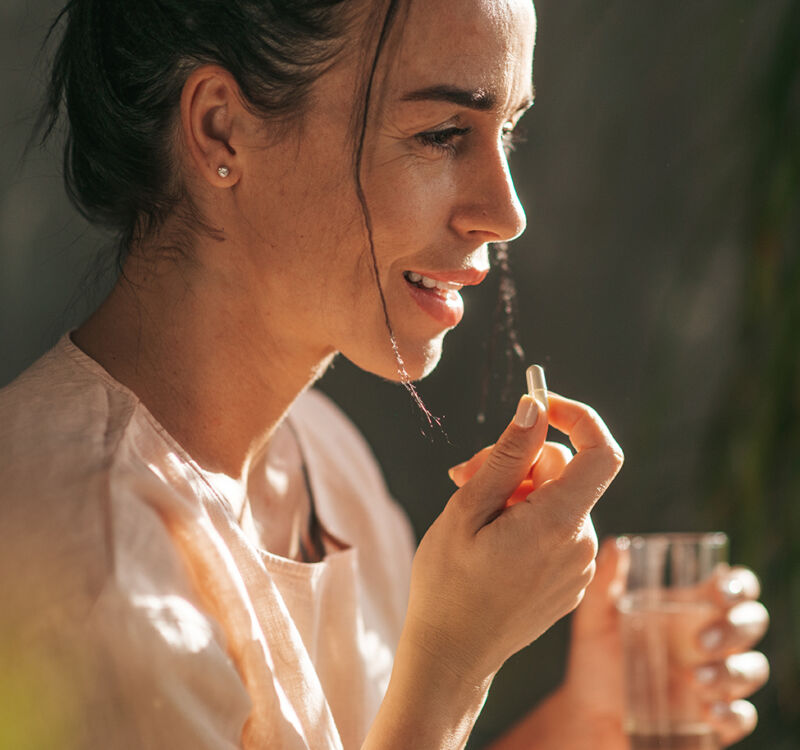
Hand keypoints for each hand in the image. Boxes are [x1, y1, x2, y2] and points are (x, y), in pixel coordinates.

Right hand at [402, 392, 623, 685]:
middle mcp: (580, 544)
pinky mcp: (569, 578)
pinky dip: (525, 515)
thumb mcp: (467, 510)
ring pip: (556, 496)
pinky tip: (488, 533)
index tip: (537, 405)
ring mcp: (578, 565)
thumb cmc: (448, 584)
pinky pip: (556, 525)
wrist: (452, 657)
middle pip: (564, 469)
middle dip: (517, 459)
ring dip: (515, 489)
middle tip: (464, 473)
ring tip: (470, 509)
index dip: (577, 417)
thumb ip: (508, 457)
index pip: (601, 452)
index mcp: (558, 524)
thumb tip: (535, 409)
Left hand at [558, 539, 769, 748]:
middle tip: (699, 642)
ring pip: (753, 668)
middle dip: (737, 628)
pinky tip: (708, 710)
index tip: (721, 589)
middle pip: (752, 622)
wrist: (589, 710)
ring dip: (734, 672)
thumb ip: (605, 581)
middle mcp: (710, 639)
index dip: (739, 584)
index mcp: (689, 608)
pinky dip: (732, 713)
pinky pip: (741, 716)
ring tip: (695, 679)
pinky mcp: (714, 718)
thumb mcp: (595, 616)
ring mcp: (716, 678)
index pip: (734, 587)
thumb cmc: (597, 654)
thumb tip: (614, 544)